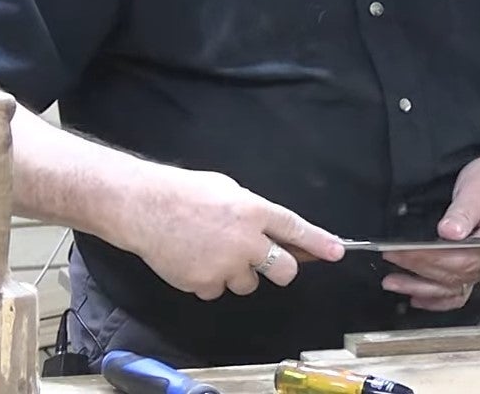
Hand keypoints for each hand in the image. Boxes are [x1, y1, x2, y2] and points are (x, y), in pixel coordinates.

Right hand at [117, 165, 345, 301]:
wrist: (143, 207)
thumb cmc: (183, 193)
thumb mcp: (226, 189)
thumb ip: (252, 211)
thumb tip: (272, 232)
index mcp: (252, 210)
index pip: (295, 229)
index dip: (319, 243)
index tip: (336, 252)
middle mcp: (245, 240)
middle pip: (283, 270)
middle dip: (280, 269)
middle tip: (266, 261)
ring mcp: (226, 265)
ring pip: (248, 284)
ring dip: (237, 273)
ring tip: (211, 251)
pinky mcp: (204, 283)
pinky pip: (217, 291)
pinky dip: (208, 280)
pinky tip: (193, 260)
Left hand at [382, 148, 479, 310]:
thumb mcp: (479, 190)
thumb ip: (464, 212)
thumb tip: (448, 232)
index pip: (458, 259)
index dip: (427, 258)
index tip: (401, 252)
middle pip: (450, 274)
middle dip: (417, 268)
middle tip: (390, 257)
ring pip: (449, 287)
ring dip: (421, 287)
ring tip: (393, 282)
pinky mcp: (473, 265)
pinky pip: (456, 291)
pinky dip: (437, 299)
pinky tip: (417, 298)